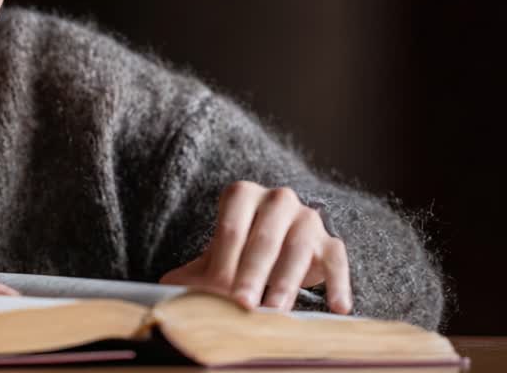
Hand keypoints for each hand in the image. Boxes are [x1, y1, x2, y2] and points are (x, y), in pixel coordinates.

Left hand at [159, 181, 351, 314]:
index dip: (223, 260)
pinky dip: (338, 284)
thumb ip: (192, 273)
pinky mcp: (330, 241)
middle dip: (252, 274)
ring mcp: (306, 218)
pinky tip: (336, 308)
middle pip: (263, 239)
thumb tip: (168, 296)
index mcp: (241, 195)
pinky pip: (337, 259)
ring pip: (297, 249)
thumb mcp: (213, 257)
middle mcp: (277, 199)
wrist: (273, 249)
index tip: (216, 289)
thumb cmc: (235, 252)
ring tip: (275, 311)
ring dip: (286, 282)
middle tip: (242, 304)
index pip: (231, 229)